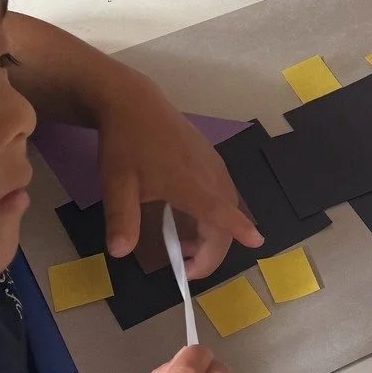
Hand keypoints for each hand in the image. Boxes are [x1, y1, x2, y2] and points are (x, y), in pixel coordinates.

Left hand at [97, 74, 261, 275]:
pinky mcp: (210, 159)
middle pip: (226, 217)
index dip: (239, 227)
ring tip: (186, 249)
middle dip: (213, 250)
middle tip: (187, 270)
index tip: (256, 242)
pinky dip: (216, 215)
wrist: (133, 103)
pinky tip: (194, 220)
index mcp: (188, 182)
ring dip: (214, 234)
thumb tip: (119, 253)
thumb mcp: (115, 184)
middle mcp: (208, 174)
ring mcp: (212, 165)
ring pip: (227, 205)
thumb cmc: (125, 144)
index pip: (220, 210)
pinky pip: (223, 193)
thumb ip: (120, 219)